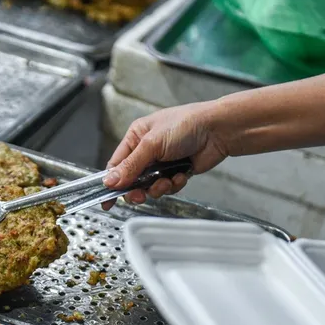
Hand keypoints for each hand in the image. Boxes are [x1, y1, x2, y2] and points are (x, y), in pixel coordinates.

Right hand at [102, 102, 230, 207]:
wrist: (218, 131)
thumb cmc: (186, 125)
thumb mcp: (152, 144)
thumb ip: (130, 166)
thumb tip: (110, 181)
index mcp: (136, 137)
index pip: (116, 164)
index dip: (111, 183)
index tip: (106, 200)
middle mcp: (147, 150)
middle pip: (132, 180)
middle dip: (137, 189)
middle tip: (140, 195)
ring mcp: (162, 163)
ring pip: (150, 187)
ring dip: (158, 187)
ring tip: (167, 180)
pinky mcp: (176, 172)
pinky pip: (168, 187)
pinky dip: (174, 184)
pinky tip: (182, 174)